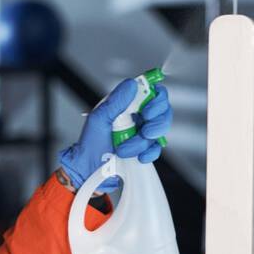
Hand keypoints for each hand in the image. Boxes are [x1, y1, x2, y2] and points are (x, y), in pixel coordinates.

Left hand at [56, 77, 171, 192]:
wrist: (89, 169)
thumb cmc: (91, 143)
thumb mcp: (99, 119)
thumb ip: (116, 101)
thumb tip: (131, 84)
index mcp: (128, 106)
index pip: (153, 93)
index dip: (157, 99)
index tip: (147, 110)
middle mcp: (138, 118)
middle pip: (164, 112)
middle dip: (156, 122)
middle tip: (144, 131)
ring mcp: (143, 134)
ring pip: (159, 132)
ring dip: (142, 142)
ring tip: (125, 148)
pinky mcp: (145, 150)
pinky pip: (156, 150)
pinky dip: (148, 154)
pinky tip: (137, 156)